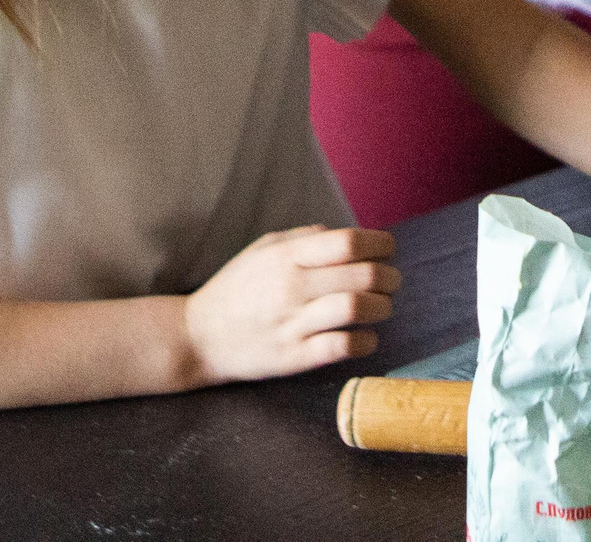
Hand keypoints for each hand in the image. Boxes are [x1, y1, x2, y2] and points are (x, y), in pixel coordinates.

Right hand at [183, 226, 401, 384]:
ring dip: (382, 307)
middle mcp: (292, 287)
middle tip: (393, 281)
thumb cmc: (235, 288)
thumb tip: (340, 234)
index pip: (348, 243)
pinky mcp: (293, 358)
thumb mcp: (262, 250)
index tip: (388, 249)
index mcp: (287, 257)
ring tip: (383, 307)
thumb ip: (303, 237)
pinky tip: (368, 337)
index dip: (380, 243)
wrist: (197, 337)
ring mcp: (293, 324)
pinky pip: (341, 347)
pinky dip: (365, 342)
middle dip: (390, 277)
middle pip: (362, 275)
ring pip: (356, 309)